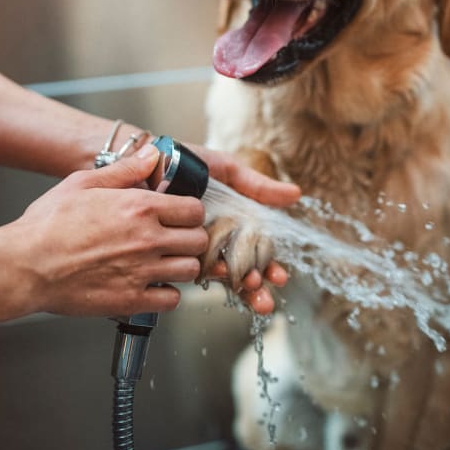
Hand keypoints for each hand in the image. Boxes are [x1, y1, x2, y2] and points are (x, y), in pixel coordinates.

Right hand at [10, 145, 207, 316]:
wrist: (25, 265)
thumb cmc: (48, 224)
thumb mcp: (84, 182)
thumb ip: (125, 170)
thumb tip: (152, 156)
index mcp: (140, 207)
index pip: (195, 210)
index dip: (190, 212)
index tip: (180, 216)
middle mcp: (147, 238)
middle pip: (198, 240)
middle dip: (190, 238)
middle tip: (175, 239)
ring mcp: (141, 271)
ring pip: (190, 270)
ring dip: (181, 265)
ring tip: (164, 261)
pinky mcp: (131, 300)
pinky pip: (172, 300)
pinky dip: (166, 293)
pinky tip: (151, 284)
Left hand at [187, 143, 299, 313]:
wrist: (153, 158)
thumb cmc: (187, 161)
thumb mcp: (226, 170)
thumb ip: (257, 186)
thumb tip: (295, 195)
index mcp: (230, 224)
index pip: (255, 253)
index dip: (269, 267)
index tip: (280, 276)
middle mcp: (214, 239)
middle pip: (241, 270)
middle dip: (256, 286)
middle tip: (265, 292)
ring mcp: (193, 246)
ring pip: (220, 274)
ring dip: (239, 287)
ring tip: (251, 289)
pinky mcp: (170, 249)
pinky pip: (192, 266)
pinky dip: (209, 275)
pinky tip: (222, 278)